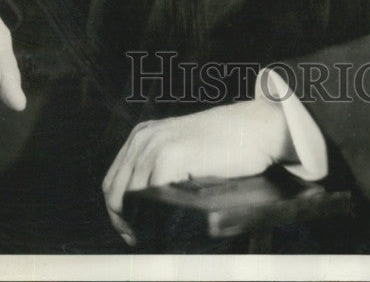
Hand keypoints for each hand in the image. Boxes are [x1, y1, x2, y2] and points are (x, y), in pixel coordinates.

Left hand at [102, 97, 294, 244]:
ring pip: (127, 197)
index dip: (117, 211)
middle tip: (139, 241)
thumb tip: (143, 208)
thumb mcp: (184, 149)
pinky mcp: (170, 157)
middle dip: (122, 222)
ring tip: (153, 238)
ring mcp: (155, 146)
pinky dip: (153, 217)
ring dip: (137, 223)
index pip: (113, 180)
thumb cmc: (227, 144)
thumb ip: (161, 169)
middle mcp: (143, 138)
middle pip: (114, 191)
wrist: (256, 128)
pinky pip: (148, 197)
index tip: (131, 232)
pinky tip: (165, 229)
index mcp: (142, 135)